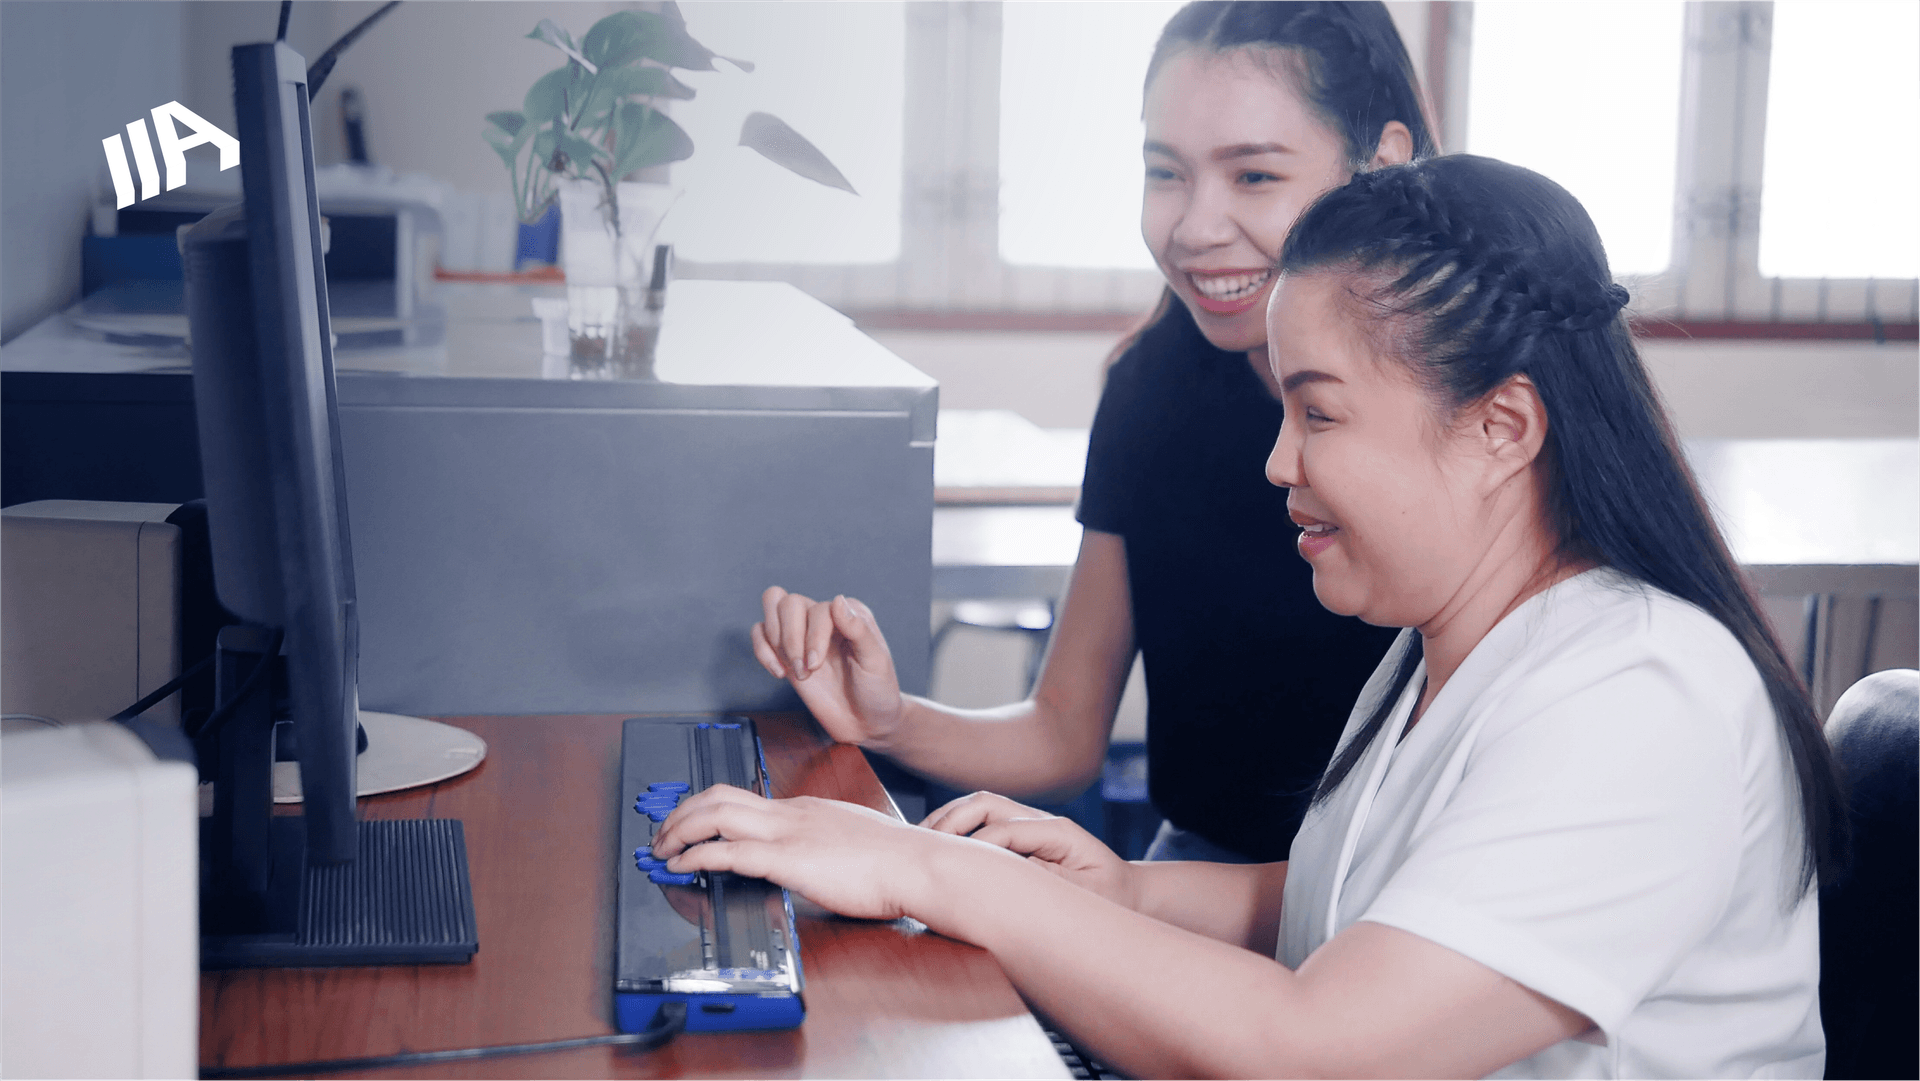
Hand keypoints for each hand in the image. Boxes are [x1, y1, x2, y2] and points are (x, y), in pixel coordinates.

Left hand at [653, 785, 966, 922]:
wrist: (918, 863)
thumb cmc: (897, 860)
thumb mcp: (852, 842)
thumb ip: (824, 847)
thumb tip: (813, 863)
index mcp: (805, 809)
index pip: (743, 798)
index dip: (706, 809)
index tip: (689, 824)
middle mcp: (791, 813)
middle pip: (719, 796)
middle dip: (681, 812)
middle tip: (662, 834)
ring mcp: (788, 832)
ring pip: (715, 813)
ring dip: (679, 829)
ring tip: (660, 848)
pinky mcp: (788, 859)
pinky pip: (728, 850)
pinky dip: (696, 855)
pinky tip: (681, 866)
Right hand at [752, 587, 905, 745]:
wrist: (866, 723)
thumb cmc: (877, 691)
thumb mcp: (876, 661)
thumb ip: (858, 630)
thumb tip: (837, 599)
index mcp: (850, 615)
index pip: (818, 609)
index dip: (813, 636)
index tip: (816, 665)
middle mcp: (824, 619)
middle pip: (789, 603)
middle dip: (791, 639)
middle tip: (805, 670)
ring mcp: (803, 634)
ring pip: (773, 607)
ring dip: (777, 642)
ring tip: (796, 672)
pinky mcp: (786, 653)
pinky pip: (760, 633)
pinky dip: (762, 650)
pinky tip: (779, 672)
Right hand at [923, 791, 1137, 909]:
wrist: (1128, 893)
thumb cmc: (1108, 900)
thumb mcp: (1082, 899)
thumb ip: (1044, 888)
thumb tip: (1002, 886)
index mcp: (1057, 832)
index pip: (1002, 829)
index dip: (973, 848)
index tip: (947, 873)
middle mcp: (1039, 821)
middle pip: (985, 804)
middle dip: (950, 822)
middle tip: (922, 849)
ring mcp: (1028, 824)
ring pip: (978, 807)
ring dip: (947, 821)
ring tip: (919, 845)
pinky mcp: (1019, 835)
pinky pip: (980, 822)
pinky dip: (954, 830)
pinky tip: (934, 849)